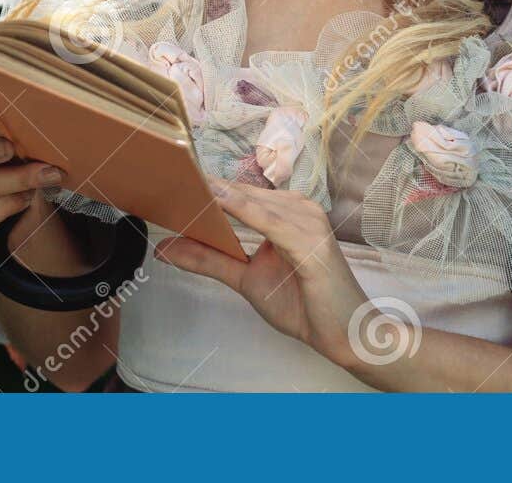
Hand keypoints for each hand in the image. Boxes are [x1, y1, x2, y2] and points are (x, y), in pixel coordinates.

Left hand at [153, 176, 370, 365]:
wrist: (346, 334)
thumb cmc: (304, 305)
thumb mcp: (246, 279)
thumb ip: (208, 260)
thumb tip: (164, 248)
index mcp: (288, 211)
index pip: (239, 192)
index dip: (204, 187)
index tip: (169, 177)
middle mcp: (299, 208)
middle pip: (243, 192)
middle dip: (205, 188)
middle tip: (166, 176)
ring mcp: (308, 221)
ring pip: (253, 203)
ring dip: (218, 195)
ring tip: (182, 185)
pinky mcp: (311, 242)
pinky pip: (270, 222)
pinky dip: (242, 209)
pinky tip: (217, 199)